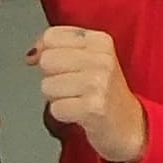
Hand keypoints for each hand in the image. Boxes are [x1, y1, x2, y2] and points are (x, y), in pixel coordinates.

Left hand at [31, 23, 146, 162]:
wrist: (131, 126)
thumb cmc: (105, 93)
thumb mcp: (90, 59)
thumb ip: (59, 48)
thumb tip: (31, 54)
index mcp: (100, 41)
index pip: (51, 36)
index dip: (45, 53)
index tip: (58, 66)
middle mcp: (101, 59)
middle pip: (47, 60)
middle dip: (52, 77)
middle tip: (73, 87)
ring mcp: (98, 83)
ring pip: (47, 85)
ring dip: (57, 98)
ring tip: (78, 100)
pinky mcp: (92, 107)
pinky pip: (55, 108)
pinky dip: (62, 115)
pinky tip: (79, 113)